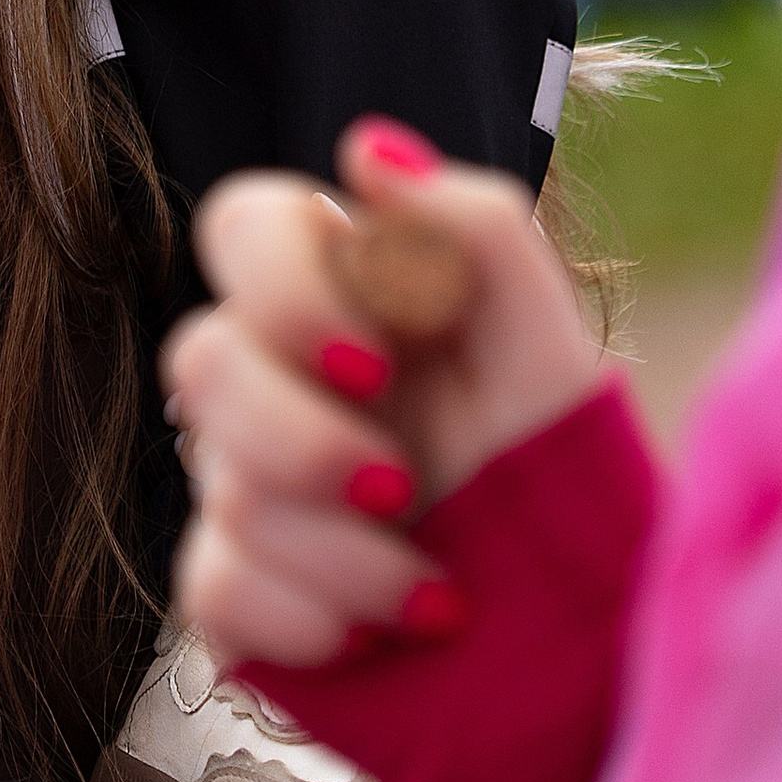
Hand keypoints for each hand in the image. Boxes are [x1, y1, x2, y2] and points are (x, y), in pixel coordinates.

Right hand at [163, 117, 602, 671]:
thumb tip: (365, 146)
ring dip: (346, 555)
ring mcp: (246, 483)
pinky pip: (212, 592)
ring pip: (220, 491)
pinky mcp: (239, 591)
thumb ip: (473, 220)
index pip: (239, 225)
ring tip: (437, 591)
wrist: (583, 631)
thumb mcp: (547, 337)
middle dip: (304, 442)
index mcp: (338, 291)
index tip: (377, 362)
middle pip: (197, 362)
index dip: (284, 290)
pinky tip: (381, 635)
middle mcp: (274, 375)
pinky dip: (308, 622)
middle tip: (401, 486)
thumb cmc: (561, 465)